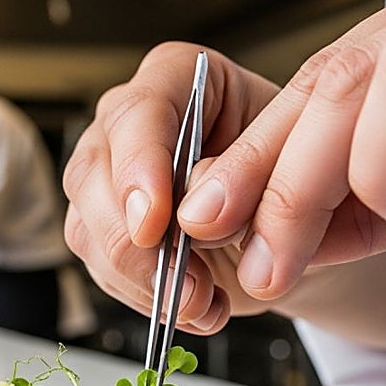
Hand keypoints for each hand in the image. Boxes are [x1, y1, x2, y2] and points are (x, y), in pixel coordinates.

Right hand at [62, 42, 280, 333]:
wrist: (295, 224)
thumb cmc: (293, 178)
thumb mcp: (288, 169)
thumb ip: (240, 179)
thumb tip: (189, 216)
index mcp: (180, 78)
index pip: (138, 113)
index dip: (140, 169)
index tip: (155, 224)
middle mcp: (129, 122)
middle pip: (96, 176)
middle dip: (140, 245)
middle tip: (191, 286)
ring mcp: (107, 175)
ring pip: (90, 230)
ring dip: (147, 281)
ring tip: (207, 303)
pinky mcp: (101, 228)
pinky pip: (101, 270)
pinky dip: (149, 300)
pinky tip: (196, 307)